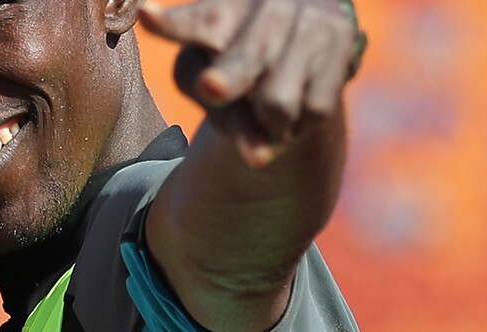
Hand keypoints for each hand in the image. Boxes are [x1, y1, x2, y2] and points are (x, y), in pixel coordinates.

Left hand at [139, 0, 359, 167]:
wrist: (305, 29)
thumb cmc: (237, 62)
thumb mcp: (214, 85)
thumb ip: (227, 121)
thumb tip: (262, 161)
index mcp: (218, 10)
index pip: (192, 22)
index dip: (169, 24)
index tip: (146, 17)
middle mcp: (264, 5)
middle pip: (242, 61)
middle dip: (228, 78)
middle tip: (212, 87)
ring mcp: (305, 19)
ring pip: (277, 103)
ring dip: (269, 123)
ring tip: (265, 109)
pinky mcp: (340, 38)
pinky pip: (313, 111)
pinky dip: (301, 121)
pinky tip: (297, 100)